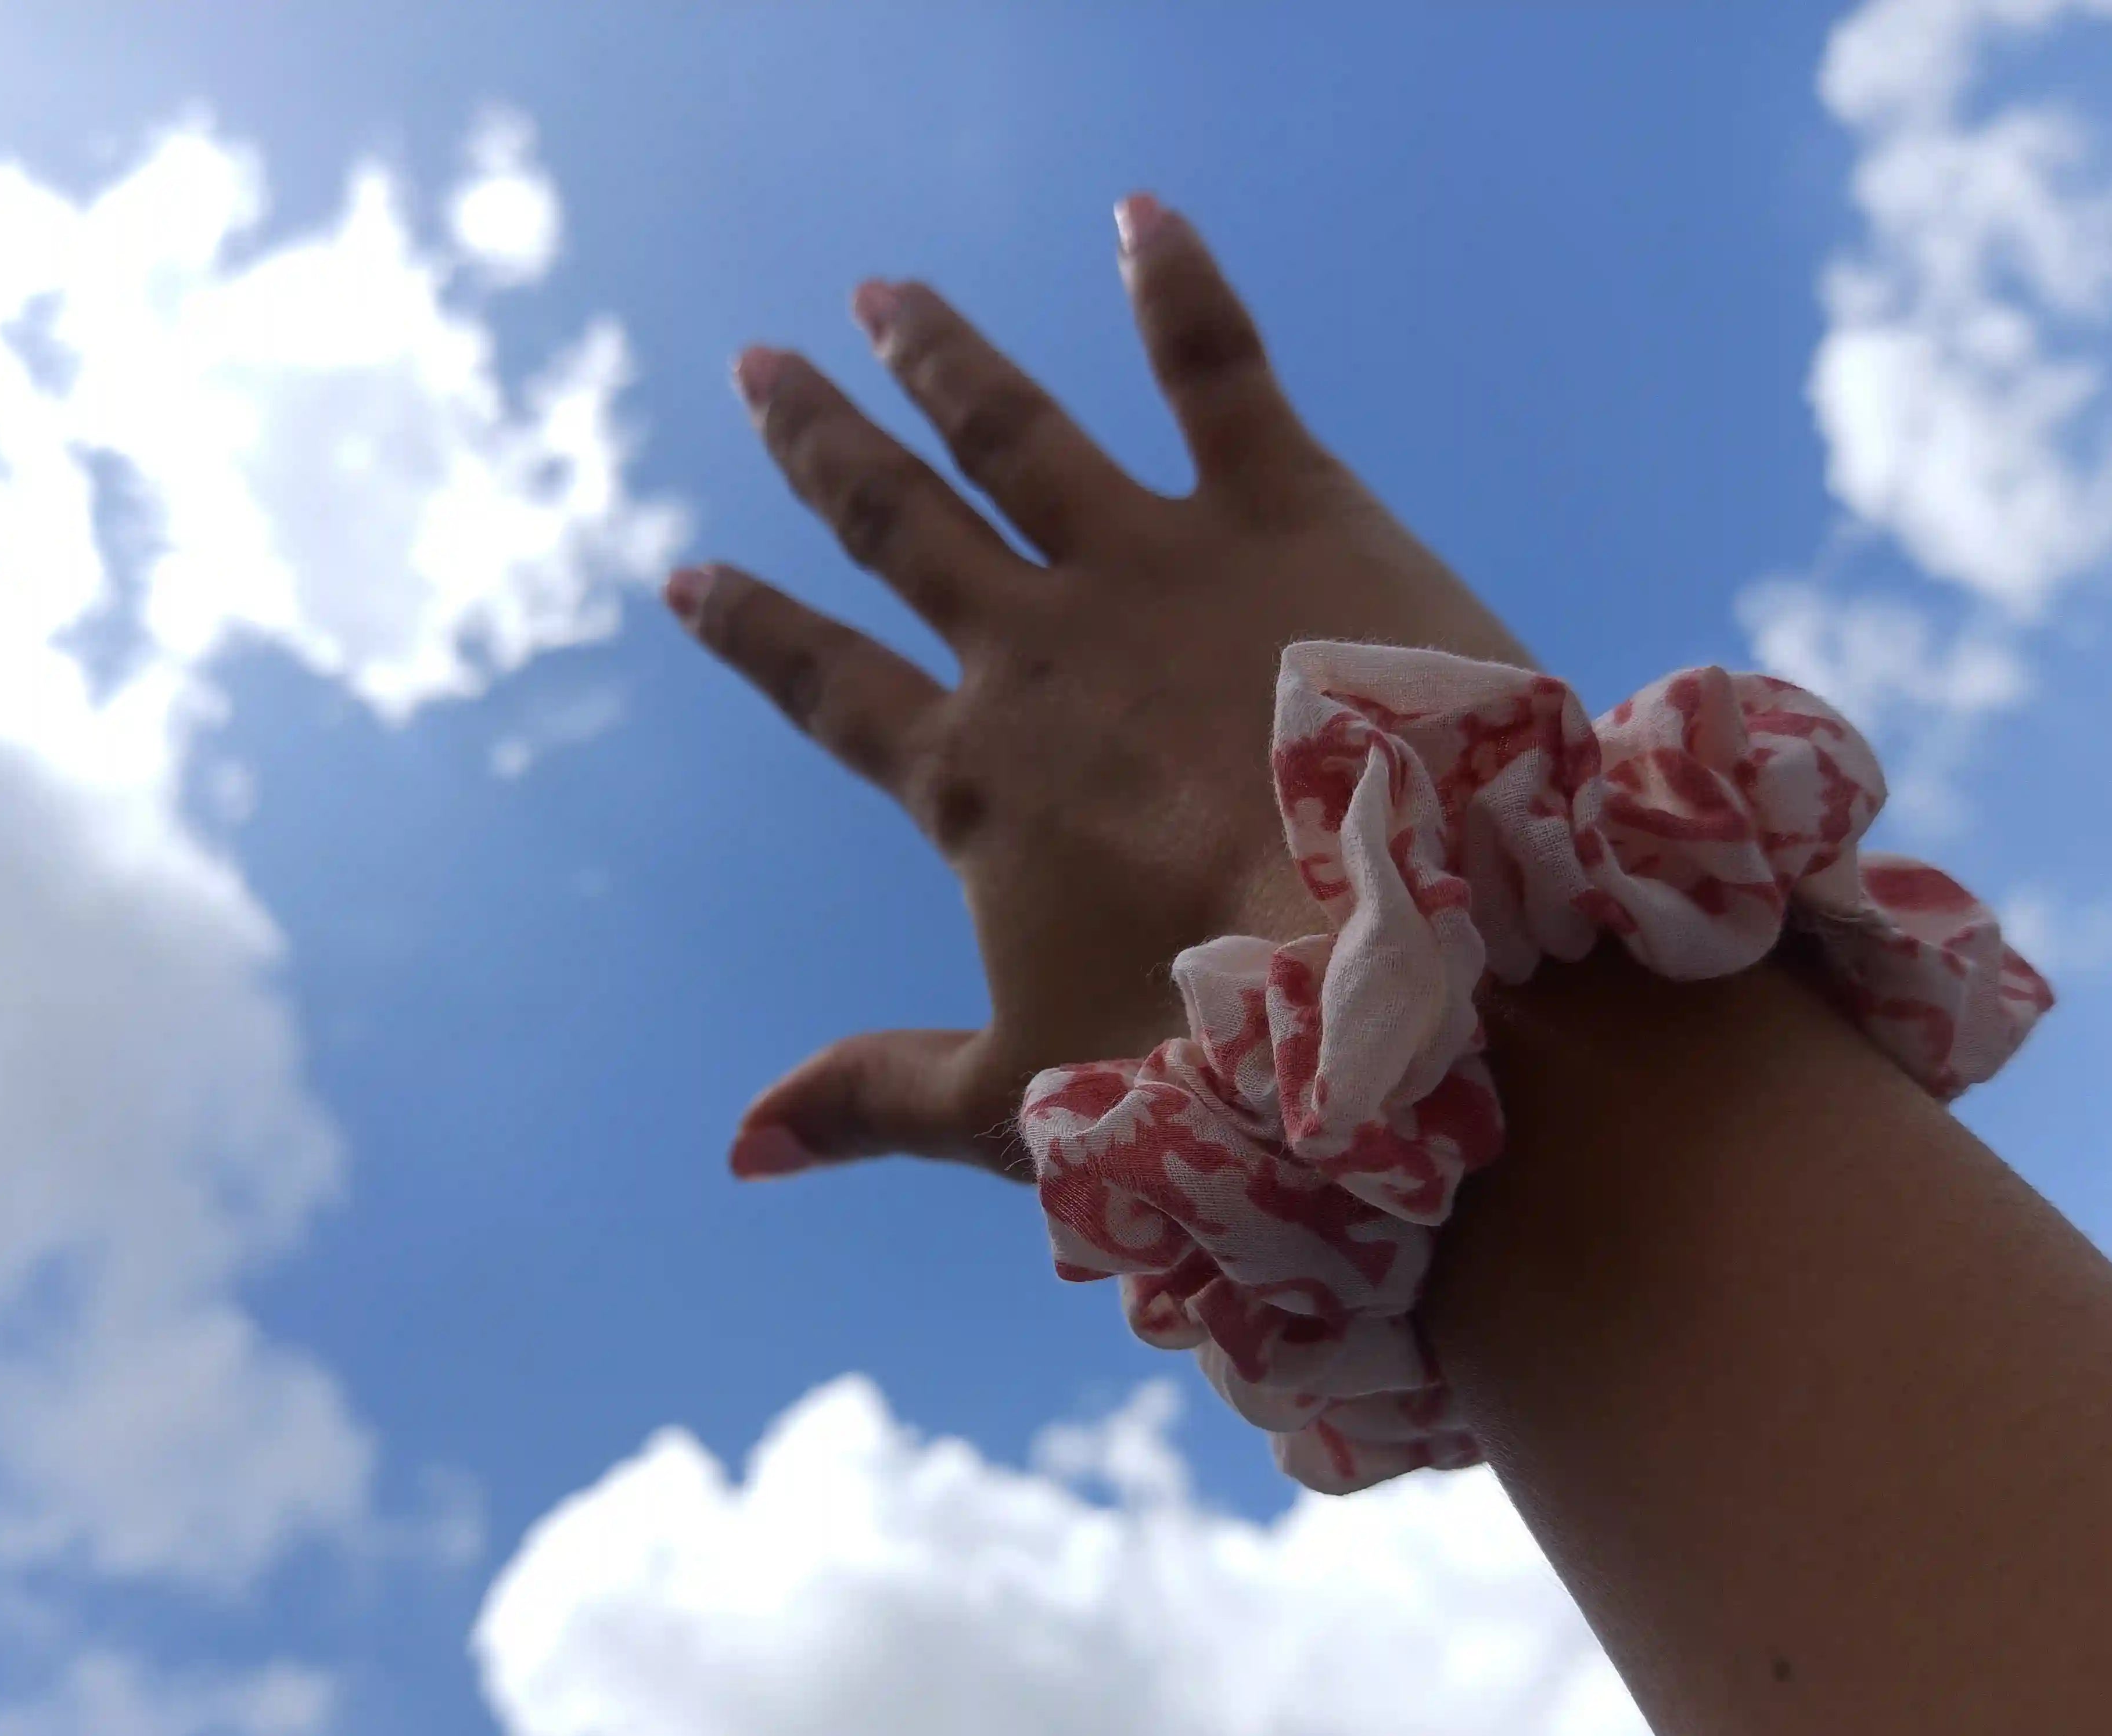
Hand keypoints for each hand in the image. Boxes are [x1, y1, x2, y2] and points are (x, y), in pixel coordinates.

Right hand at [671, 193, 1532, 1180]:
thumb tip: (740, 1146)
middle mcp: (1035, 648)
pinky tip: (1140, 214)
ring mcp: (1152, 562)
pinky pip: (1214, 366)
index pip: (824, 685)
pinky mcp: (1290, 508)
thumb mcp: (1028, 1100)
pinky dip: (1175, 284)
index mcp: (971, 780)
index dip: (750, 630)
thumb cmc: (1222, 1063)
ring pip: (1013, 429)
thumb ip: (876, 1099)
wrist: (1425, 972)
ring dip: (940, 357)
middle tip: (761, 365)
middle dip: (821, 443)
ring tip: (882, 293)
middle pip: (896, 522)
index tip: (686, 574)